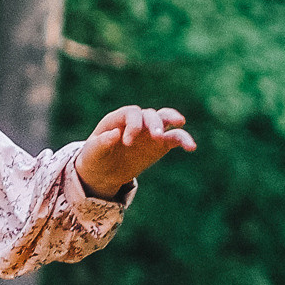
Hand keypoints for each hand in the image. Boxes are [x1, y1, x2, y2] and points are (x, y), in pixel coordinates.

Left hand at [76, 104, 195, 196]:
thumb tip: (115, 134)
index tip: (128, 143)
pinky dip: (184, 140)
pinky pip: (175, 138)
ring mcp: (150, 131)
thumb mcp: (93, 153)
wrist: (103, 172)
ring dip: (172, 121)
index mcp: (118, 119)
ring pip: (165, 119)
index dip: (133, 124)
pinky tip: (191, 147)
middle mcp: (137, 121)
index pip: (131, 113)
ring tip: (180, 125)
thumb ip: (101, 143)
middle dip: (154, 123)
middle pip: (150, 114)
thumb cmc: (95, 157)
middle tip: (155, 137)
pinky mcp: (161, 144)